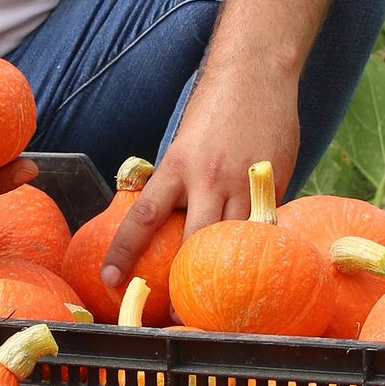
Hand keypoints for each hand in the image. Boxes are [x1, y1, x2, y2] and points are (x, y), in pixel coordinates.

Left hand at [99, 67, 300, 294]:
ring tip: (220, 303)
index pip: (143, 217)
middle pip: (194, 243)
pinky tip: (258, 266)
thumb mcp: (185, 144)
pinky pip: (265, 225)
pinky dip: (258, 246)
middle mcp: (208, 178)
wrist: (257, 73)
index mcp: (177, 166)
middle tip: (177, 312)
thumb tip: (170, 220)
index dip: (123, 252)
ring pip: (234, 241)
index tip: (110, 280)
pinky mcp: (274, 183)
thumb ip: (180, 182)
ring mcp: (245, 183)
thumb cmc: (215, 108)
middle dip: (184, 281)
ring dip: (225, 273)